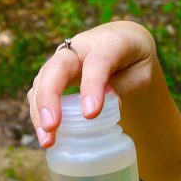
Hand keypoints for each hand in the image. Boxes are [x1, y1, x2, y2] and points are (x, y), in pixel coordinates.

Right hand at [27, 21, 156, 146]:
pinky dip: (39, 113)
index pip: (97, 63)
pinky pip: (40, 91)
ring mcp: (63, 59)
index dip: (92, 87)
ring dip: (39, 111)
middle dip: (50, 97)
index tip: (90, 114)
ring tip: (47, 140)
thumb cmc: (135, 59)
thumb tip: (108, 103)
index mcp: (109, 42)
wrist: (124, 40)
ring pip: (43, 80)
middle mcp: (80, 47)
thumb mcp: (141, 72)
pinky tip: (46, 135)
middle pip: (57, 68)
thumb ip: (124, 85)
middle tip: (52, 126)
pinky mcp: (53, 73)